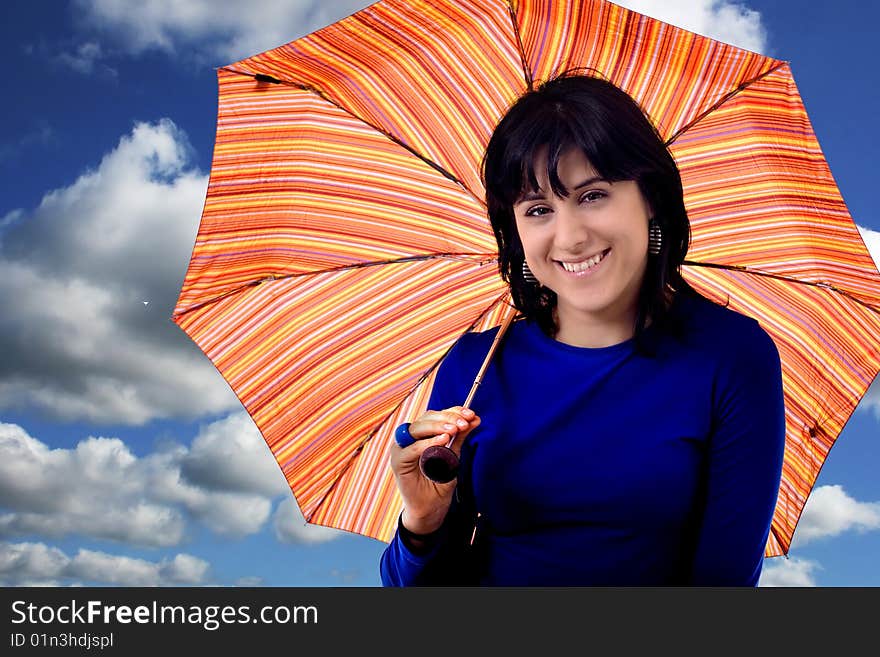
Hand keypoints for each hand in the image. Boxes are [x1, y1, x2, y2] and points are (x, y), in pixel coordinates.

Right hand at [389, 406, 480, 534]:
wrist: (431, 508)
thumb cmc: (439, 482)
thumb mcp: (453, 456)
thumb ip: (460, 438)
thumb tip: (475, 419)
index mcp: (422, 434)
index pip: (435, 416)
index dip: (453, 412)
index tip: (471, 415)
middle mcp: (409, 438)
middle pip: (426, 418)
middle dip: (447, 418)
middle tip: (464, 423)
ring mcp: (402, 449)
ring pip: (417, 428)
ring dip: (437, 426)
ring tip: (454, 429)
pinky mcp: (398, 462)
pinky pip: (412, 448)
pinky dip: (427, 443)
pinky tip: (443, 440)